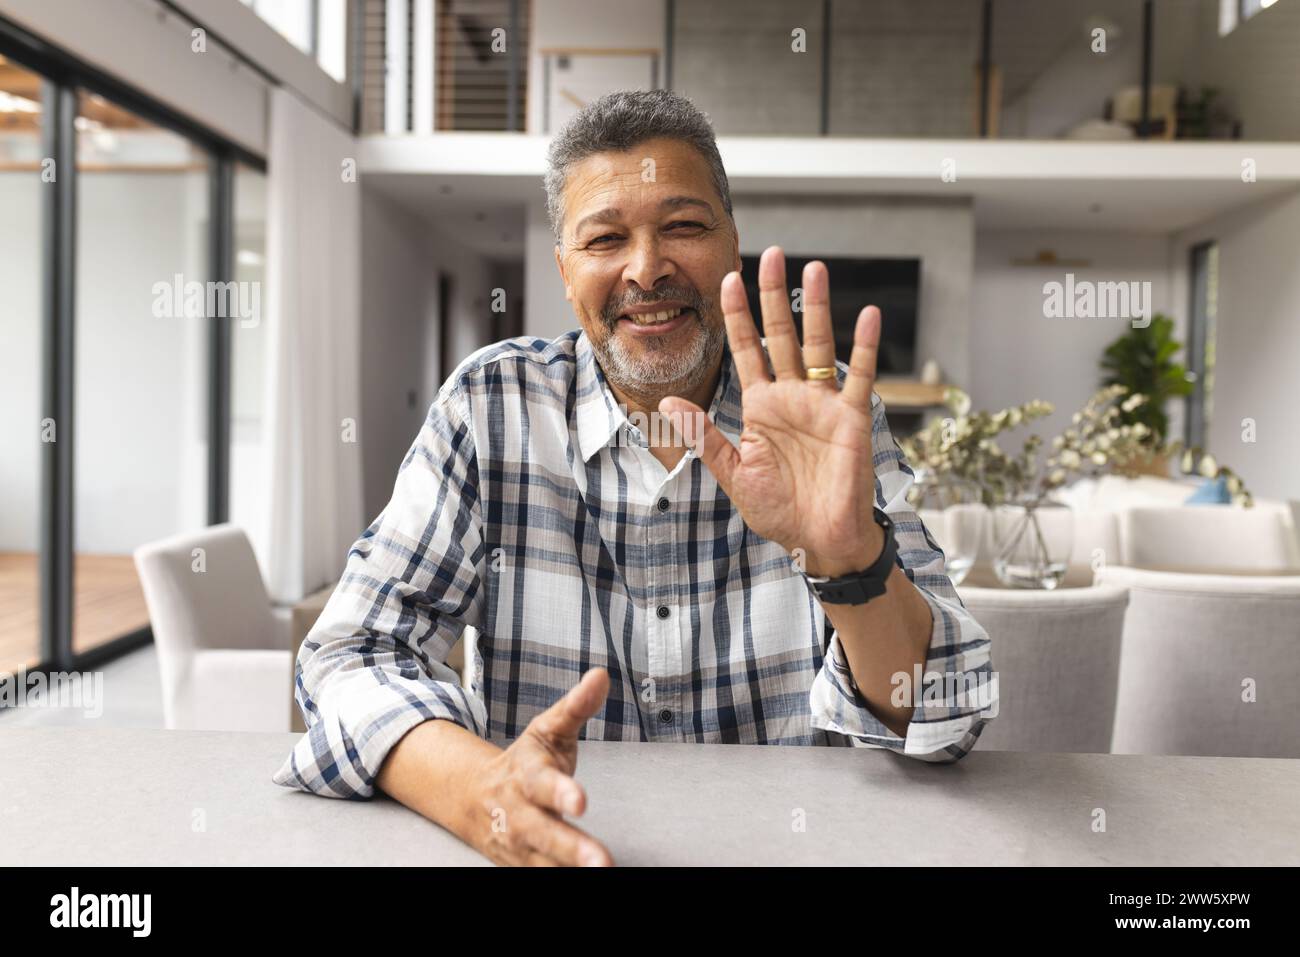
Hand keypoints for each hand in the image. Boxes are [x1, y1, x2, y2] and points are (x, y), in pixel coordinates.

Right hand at [469, 667, 613, 865]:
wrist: (474, 797)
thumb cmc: (523, 762)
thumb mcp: (546, 728)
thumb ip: (576, 707)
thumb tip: (601, 676)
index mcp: (526, 775)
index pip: (542, 784)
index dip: (561, 792)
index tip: (581, 802)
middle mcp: (519, 813)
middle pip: (543, 833)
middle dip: (572, 848)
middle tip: (602, 861)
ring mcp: (519, 844)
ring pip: (544, 863)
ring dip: (570, 870)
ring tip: (602, 872)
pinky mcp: (521, 865)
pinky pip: (541, 875)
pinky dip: (563, 878)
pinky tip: (587, 881)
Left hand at [660, 246, 883, 578]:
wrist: (818, 540)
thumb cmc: (778, 510)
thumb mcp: (733, 472)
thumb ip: (704, 437)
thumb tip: (669, 403)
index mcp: (760, 406)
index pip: (745, 350)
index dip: (737, 316)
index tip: (727, 280)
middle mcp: (791, 397)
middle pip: (780, 335)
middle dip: (774, 296)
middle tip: (771, 254)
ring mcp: (822, 404)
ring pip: (816, 345)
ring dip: (817, 308)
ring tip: (815, 268)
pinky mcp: (851, 418)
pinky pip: (859, 377)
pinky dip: (864, 347)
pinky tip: (869, 315)